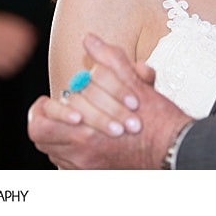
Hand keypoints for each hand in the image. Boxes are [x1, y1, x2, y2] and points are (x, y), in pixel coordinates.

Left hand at [27, 33, 192, 168]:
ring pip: (54, 153)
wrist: (176, 150)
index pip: (39, 126)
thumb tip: (90, 40)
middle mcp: (81, 156)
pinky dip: (72, 151)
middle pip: (43, 141)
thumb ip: (109, 59)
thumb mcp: (134, 84)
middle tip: (59, 110)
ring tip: (74, 122)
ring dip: (58, 136)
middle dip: (48, 122)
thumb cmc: (157, 121)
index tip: (47, 101)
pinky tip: (87, 138)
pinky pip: (68, 165)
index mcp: (84, 134)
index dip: (39, 111)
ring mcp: (87, 169)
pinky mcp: (96, 176)